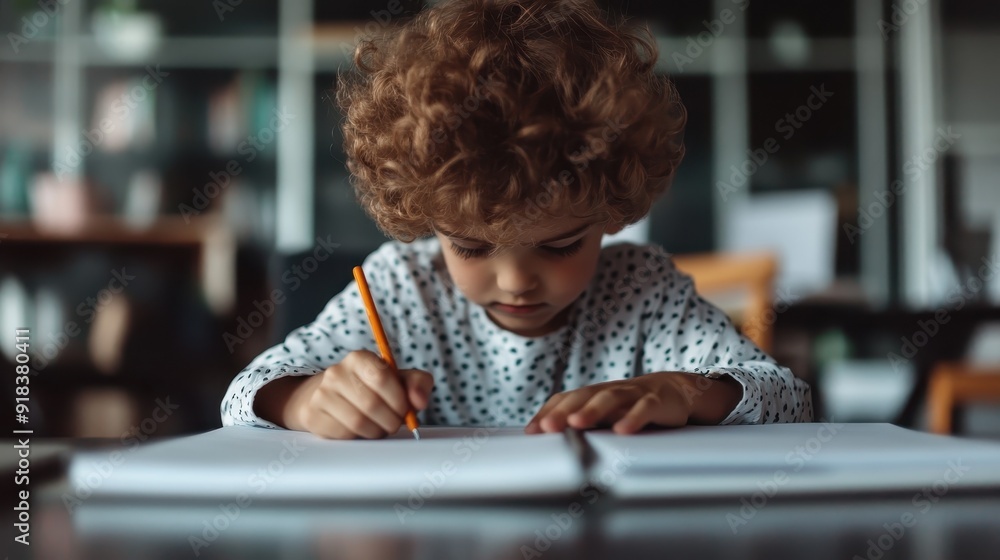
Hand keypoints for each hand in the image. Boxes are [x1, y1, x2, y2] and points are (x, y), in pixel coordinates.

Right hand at [279, 350, 432, 438]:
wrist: (330, 397)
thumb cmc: (371, 389)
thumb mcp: (398, 380)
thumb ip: (418, 383)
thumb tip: (419, 401)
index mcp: (359, 358)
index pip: (382, 378)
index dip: (399, 400)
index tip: (405, 410)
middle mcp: (336, 372)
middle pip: (371, 404)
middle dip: (390, 420)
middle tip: (394, 424)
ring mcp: (321, 394)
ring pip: (357, 422)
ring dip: (375, 432)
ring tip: (378, 428)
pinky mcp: (312, 415)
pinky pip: (342, 434)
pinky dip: (358, 437)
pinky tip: (360, 431)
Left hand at [524, 372, 738, 434]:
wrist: (674, 390)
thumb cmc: (631, 406)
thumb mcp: (606, 414)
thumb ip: (582, 423)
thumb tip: (547, 439)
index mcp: (594, 394)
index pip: (566, 399)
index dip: (548, 412)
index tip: (532, 431)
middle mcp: (610, 391)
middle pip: (583, 396)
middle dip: (563, 412)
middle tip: (547, 428)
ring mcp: (633, 394)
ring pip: (610, 398)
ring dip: (592, 411)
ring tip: (576, 424)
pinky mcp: (657, 401)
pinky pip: (644, 408)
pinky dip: (632, 418)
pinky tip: (621, 431)